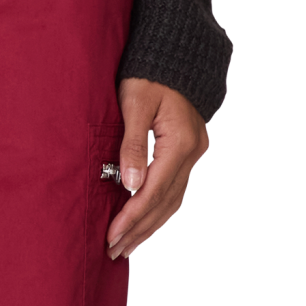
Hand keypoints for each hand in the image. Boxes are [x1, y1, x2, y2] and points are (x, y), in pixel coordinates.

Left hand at [105, 79, 208, 259]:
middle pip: (165, 202)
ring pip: (173, 201)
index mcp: (180, 142)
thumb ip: (133, 145)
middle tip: (113, 251)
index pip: (153, 191)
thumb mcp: (135, 103)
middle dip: (138, 229)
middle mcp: (192, 153)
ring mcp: (194, 154)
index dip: (131, 217)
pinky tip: (145, 224)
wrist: (175, 54)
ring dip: (149, 226)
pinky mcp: (189, 153)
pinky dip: (159, 211)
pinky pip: (175, 191)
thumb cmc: (149, 73)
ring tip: (126, 247)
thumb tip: (130, 186)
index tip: (111, 235)